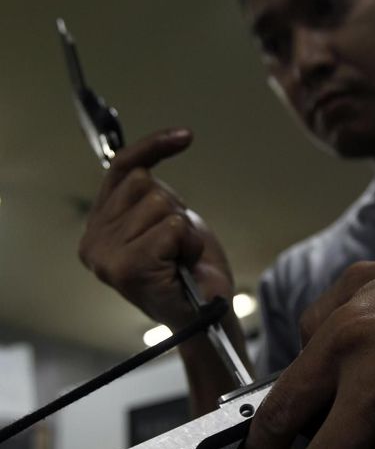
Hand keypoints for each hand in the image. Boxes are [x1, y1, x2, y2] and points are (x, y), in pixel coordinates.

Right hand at [79, 128, 234, 329]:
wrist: (207, 312)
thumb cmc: (190, 270)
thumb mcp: (167, 222)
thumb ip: (148, 196)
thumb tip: (145, 162)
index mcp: (99, 228)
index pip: (121, 168)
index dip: (153, 147)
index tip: (186, 136)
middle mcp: (93, 242)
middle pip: (144, 182)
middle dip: (174, 208)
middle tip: (178, 245)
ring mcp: (106, 256)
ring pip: (159, 202)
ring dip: (184, 229)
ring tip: (180, 258)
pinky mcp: (126, 268)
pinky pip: (171, 226)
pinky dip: (188, 242)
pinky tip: (182, 265)